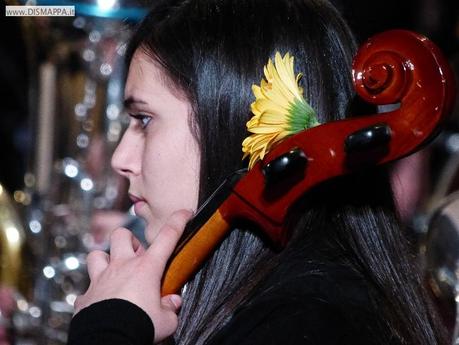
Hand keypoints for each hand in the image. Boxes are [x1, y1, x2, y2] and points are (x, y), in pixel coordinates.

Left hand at [74, 210, 191, 341]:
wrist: (109, 341)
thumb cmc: (140, 327)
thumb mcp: (166, 321)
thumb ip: (170, 308)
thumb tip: (173, 303)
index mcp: (146, 268)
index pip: (167, 237)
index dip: (178, 221)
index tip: (185, 212)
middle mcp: (122, 267)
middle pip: (121, 234)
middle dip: (129, 240)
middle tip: (137, 256)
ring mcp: (100, 279)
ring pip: (96, 254)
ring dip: (105, 260)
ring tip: (114, 272)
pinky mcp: (85, 297)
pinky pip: (87, 289)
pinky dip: (94, 293)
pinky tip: (101, 302)